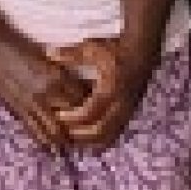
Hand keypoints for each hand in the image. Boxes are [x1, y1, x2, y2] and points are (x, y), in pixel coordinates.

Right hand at [0, 29, 88, 149]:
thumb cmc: (22, 47)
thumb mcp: (49, 59)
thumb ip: (64, 76)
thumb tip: (84, 92)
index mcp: (56, 76)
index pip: (82, 100)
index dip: (91, 107)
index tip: (96, 112)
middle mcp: (47, 93)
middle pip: (73, 119)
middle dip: (81, 127)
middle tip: (88, 132)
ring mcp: (31, 104)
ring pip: (55, 132)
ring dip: (65, 140)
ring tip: (72, 144)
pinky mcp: (18, 110)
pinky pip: (35, 132)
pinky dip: (45, 141)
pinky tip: (52, 146)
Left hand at [47, 34, 151, 150]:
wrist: (141, 52)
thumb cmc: (114, 49)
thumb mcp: (91, 48)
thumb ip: (70, 54)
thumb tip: (49, 54)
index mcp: (110, 90)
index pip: (89, 113)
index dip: (71, 118)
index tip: (56, 115)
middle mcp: (120, 105)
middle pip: (98, 131)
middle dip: (78, 134)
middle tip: (60, 131)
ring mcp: (126, 112)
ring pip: (107, 137)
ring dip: (88, 141)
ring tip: (70, 137)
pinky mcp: (127, 115)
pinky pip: (113, 135)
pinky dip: (98, 140)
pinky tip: (84, 136)